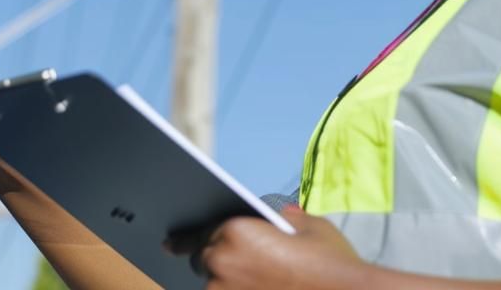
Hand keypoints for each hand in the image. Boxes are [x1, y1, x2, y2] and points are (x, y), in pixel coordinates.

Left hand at [179, 206, 371, 289]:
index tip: (170, 244)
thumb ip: (287, 219)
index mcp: (235, 231)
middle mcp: (222, 263)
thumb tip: (283, 217)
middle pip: (204, 262)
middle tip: (239, 268)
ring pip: (213, 288)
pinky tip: (253, 289)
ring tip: (257, 280)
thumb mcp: (310, 226)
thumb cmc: (330, 264)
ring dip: (227, 285)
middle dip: (217, 264)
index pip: (200, 233)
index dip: (185, 239)